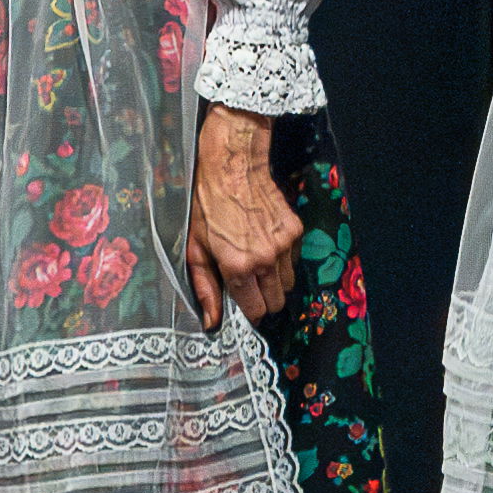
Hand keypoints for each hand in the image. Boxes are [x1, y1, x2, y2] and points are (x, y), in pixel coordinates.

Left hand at [190, 109, 303, 321]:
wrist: (232, 168)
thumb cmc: (208, 208)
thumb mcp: (196, 250)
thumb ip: (206, 288)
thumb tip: (211, 323)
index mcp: (239, 267)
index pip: (256, 311)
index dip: (249, 313)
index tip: (244, 306)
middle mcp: (265, 260)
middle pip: (276, 302)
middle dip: (263, 300)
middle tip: (249, 287)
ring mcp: (284, 245)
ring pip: (288, 283)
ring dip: (274, 282)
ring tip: (256, 264)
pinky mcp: (295, 230)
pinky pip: (293, 260)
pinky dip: (283, 260)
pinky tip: (266, 245)